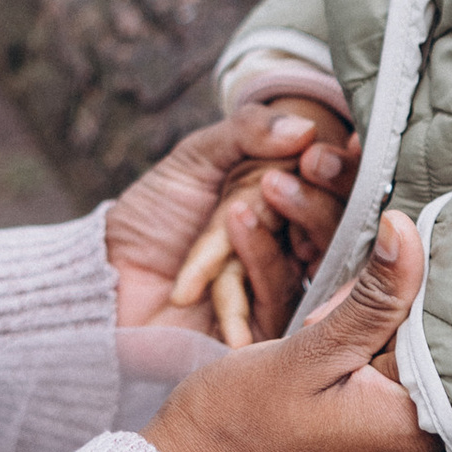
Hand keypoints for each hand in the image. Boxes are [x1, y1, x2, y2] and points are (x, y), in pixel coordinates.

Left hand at [107, 106, 355, 337]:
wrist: (109, 273)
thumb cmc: (154, 213)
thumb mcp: (196, 158)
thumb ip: (247, 132)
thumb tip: (303, 127)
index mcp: (287, 203)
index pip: (335, 186)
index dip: (342, 166)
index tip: (333, 145)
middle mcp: (294, 246)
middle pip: (336, 225)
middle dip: (321, 195)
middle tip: (308, 165)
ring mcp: (282, 286)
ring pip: (312, 257)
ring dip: (286, 223)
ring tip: (241, 206)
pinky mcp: (263, 324)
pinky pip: (276, 291)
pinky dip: (255, 260)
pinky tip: (233, 230)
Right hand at [143, 211, 438, 451]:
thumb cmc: (232, 423)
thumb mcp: (308, 350)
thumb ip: (373, 297)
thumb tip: (411, 233)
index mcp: (413, 430)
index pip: (438, 335)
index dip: (391, 301)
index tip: (342, 302)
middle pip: (424, 359)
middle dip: (378, 327)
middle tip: (319, 331)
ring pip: (403, 379)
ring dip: (365, 350)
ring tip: (313, 356)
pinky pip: (387, 409)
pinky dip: (360, 380)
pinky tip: (322, 377)